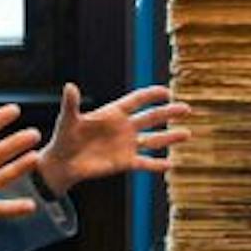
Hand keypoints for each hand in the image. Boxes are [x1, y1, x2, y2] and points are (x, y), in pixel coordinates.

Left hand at [34, 83, 191, 193]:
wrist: (63, 163)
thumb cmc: (64, 138)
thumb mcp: (68, 120)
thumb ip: (71, 104)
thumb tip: (69, 86)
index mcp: (113, 113)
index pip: (137, 100)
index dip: (151, 95)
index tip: (167, 92)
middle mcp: (124, 128)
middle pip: (151, 117)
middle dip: (169, 113)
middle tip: (186, 109)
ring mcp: (126, 145)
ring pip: (153, 139)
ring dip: (170, 137)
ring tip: (187, 133)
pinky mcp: (125, 162)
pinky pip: (145, 163)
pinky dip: (157, 164)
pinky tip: (171, 164)